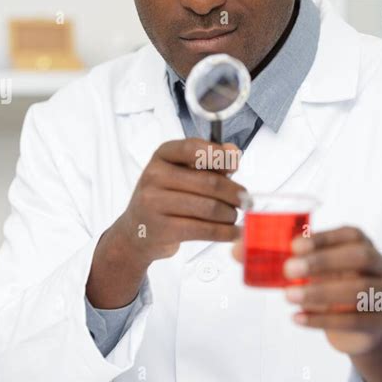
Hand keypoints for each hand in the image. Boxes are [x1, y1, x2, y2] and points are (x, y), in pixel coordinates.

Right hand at [119, 137, 245, 264]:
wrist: (136, 231)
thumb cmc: (164, 198)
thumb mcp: (180, 173)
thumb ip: (208, 162)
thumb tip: (233, 151)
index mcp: (161, 156)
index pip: (192, 148)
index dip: (219, 156)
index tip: (235, 164)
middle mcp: (154, 176)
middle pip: (209, 182)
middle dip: (234, 193)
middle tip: (245, 200)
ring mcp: (154, 203)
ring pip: (209, 208)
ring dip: (230, 214)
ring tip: (234, 216)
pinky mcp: (162, 229)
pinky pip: (203, 230)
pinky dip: (225, 232)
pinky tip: (232, 232)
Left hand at [232, 225, 381, 381]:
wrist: (360, 324)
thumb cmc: (330, 284)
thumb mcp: (307, 269)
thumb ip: (275, 257)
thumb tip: (236, 250)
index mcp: (359, 243)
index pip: (349, 233)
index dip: (323, 238)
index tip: (293, 245)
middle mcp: (376, 264)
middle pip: (359, 256)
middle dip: (323, 261)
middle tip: (288, 270)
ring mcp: (381, 292)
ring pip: (359, 290)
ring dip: (320, 293)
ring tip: (288, 297)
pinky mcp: (378, 321)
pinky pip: (354, 320)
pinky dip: (322, 320)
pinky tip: (298, 318)